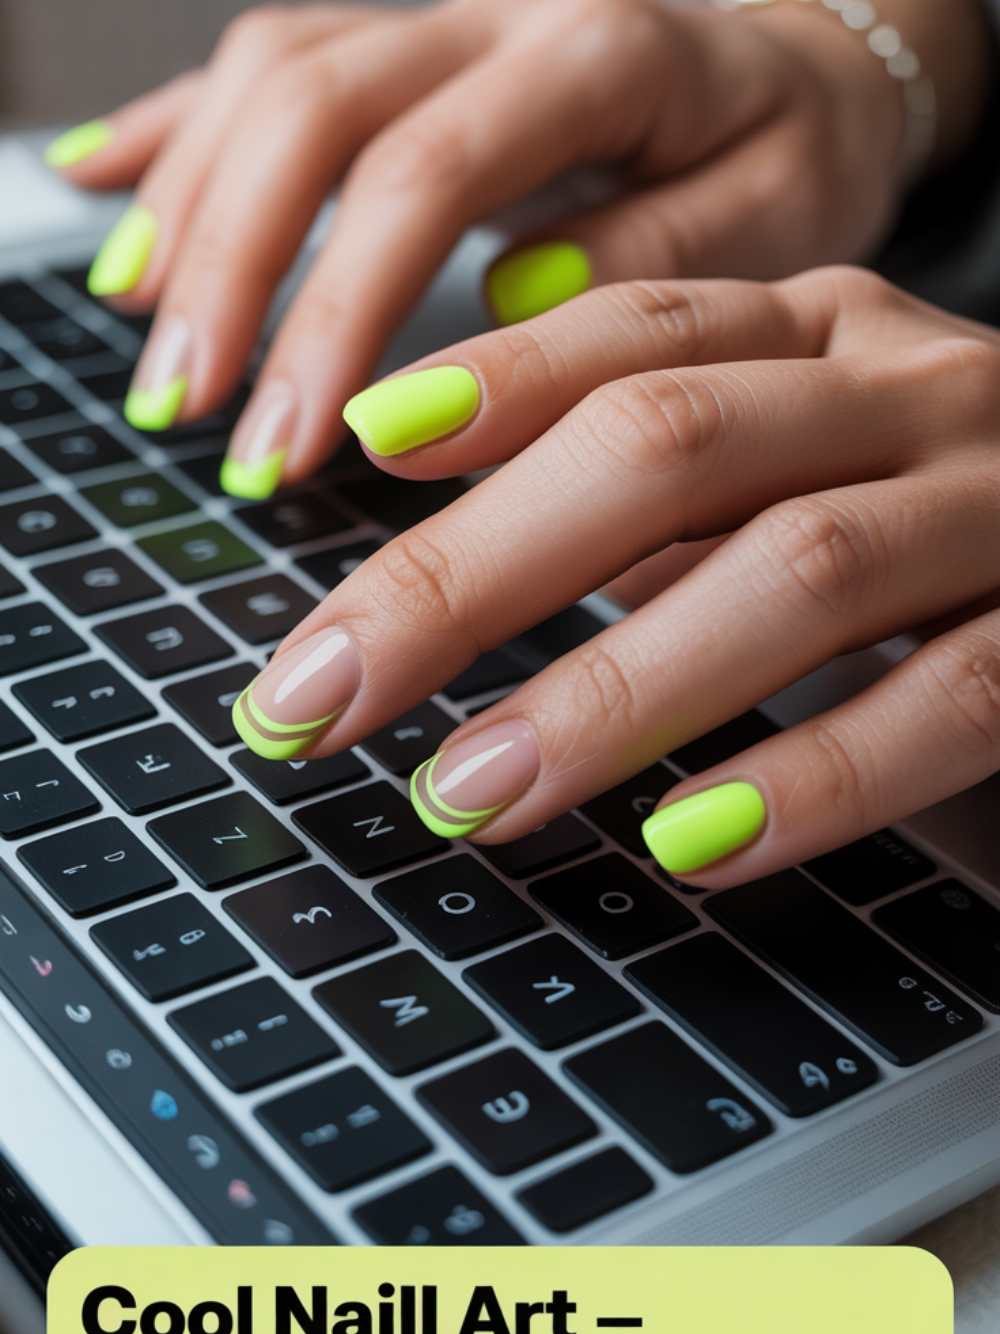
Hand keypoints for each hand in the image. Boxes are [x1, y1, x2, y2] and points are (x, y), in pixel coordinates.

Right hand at [48, 0, 927, 496]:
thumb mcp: (779, 217)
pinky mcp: (410, 52)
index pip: (422, 169)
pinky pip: (269, 65)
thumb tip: (512, 296)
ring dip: (189, 205)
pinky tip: (109, 186)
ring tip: (143, 333)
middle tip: (189, 405)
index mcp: (597, 54)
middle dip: (233, 267)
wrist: (805, 65)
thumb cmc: (791, 155)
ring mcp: (442, 24)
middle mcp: (497, 16)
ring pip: (271, 75)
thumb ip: (654, 256)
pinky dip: (180, 131)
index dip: (335, 306)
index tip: (293, 437)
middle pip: (313, 108)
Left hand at [232, 266, 999, 885]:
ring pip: (794, 570)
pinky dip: (813, 773)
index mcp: (821, 335)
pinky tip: (691, 844)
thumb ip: (656, 487)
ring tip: (471, 795)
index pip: (635, 337)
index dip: (489, 390)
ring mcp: (996, 504)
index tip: (353, 449)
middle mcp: (906, 390)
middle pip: (664, 444)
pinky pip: (948, 697)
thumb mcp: (794, 463)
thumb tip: (445, 528)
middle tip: (321, 698)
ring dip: (610, 693)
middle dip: (471, 575)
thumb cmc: (935, 518)